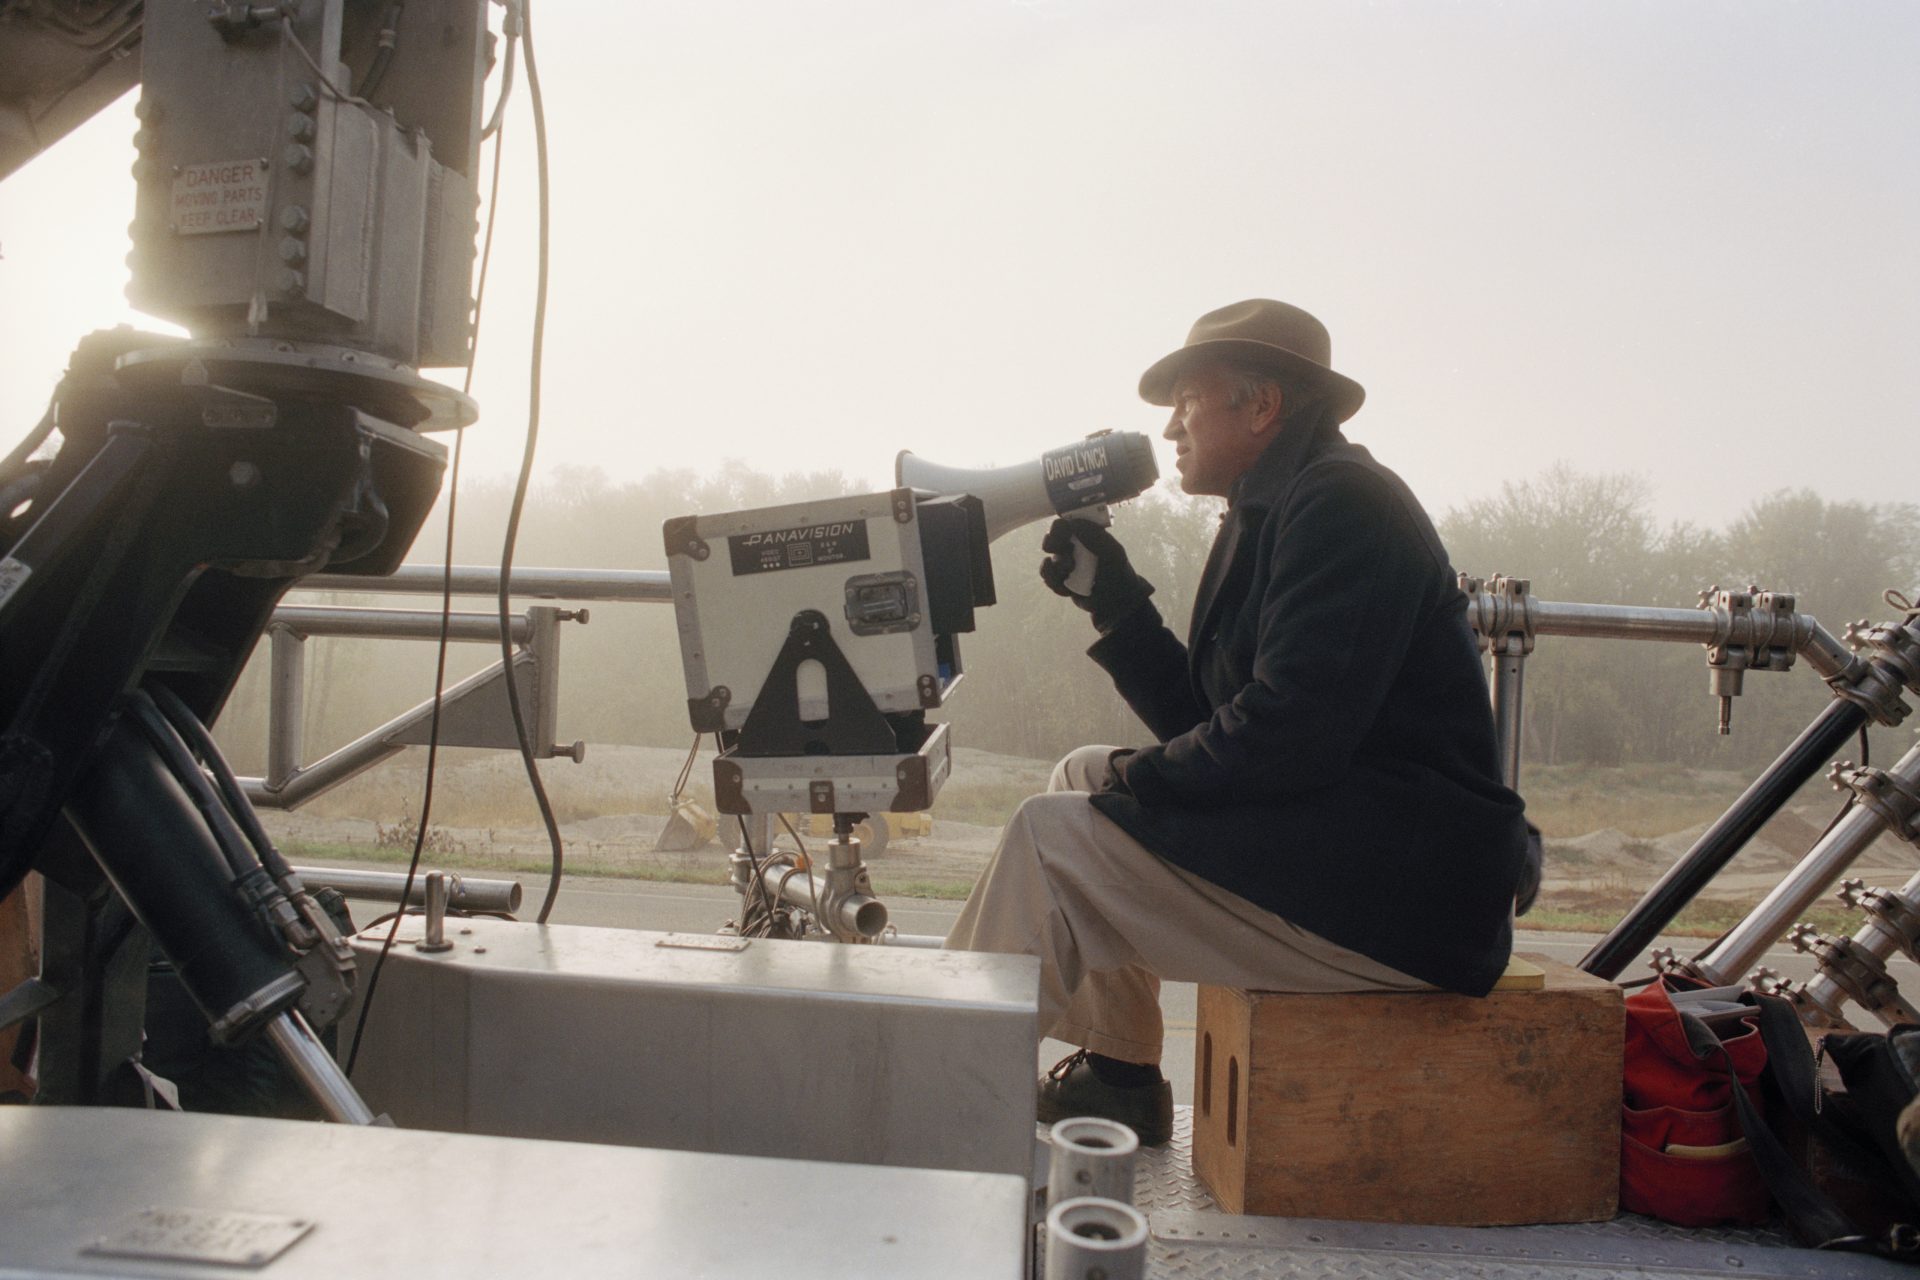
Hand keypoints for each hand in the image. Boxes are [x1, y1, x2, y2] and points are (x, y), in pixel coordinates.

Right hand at [1039, 517, 1153, 633]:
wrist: (1115, 600)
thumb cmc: (1116, 571)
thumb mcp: (1110, 551)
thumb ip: (1094, 535)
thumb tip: (1072, 522)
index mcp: (1082, 535)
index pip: (1062, 524)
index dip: (1058, 529)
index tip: (1064, 537)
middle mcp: (1071, 547)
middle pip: (1049, 541)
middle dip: (1052, 548)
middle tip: (1066, 557)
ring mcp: (1064, 564)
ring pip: (1047, 563)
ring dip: (1055, 570)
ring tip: (1069, 574)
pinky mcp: (1061, 580)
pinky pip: (1048, 579)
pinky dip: (1056, 584)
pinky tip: (1068, 590)